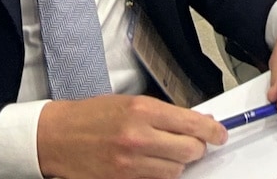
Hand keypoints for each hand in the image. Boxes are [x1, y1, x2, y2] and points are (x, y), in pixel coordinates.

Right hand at [37, 93, 225, 178]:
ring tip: (164, 154)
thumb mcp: (130, 104)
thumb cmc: (92, 116)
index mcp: (142, 111)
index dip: (212, 131)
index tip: (219, 134)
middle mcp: (138, 137)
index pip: (192, 124)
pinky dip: (158, 175)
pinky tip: (150, 164)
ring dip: (176, 164)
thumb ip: (164, 114)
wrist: (57, 136)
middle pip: (189, 151)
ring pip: (175, 171)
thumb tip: (197, 122)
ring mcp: (129, 164)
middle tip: (193, 144)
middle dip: (196, 148)